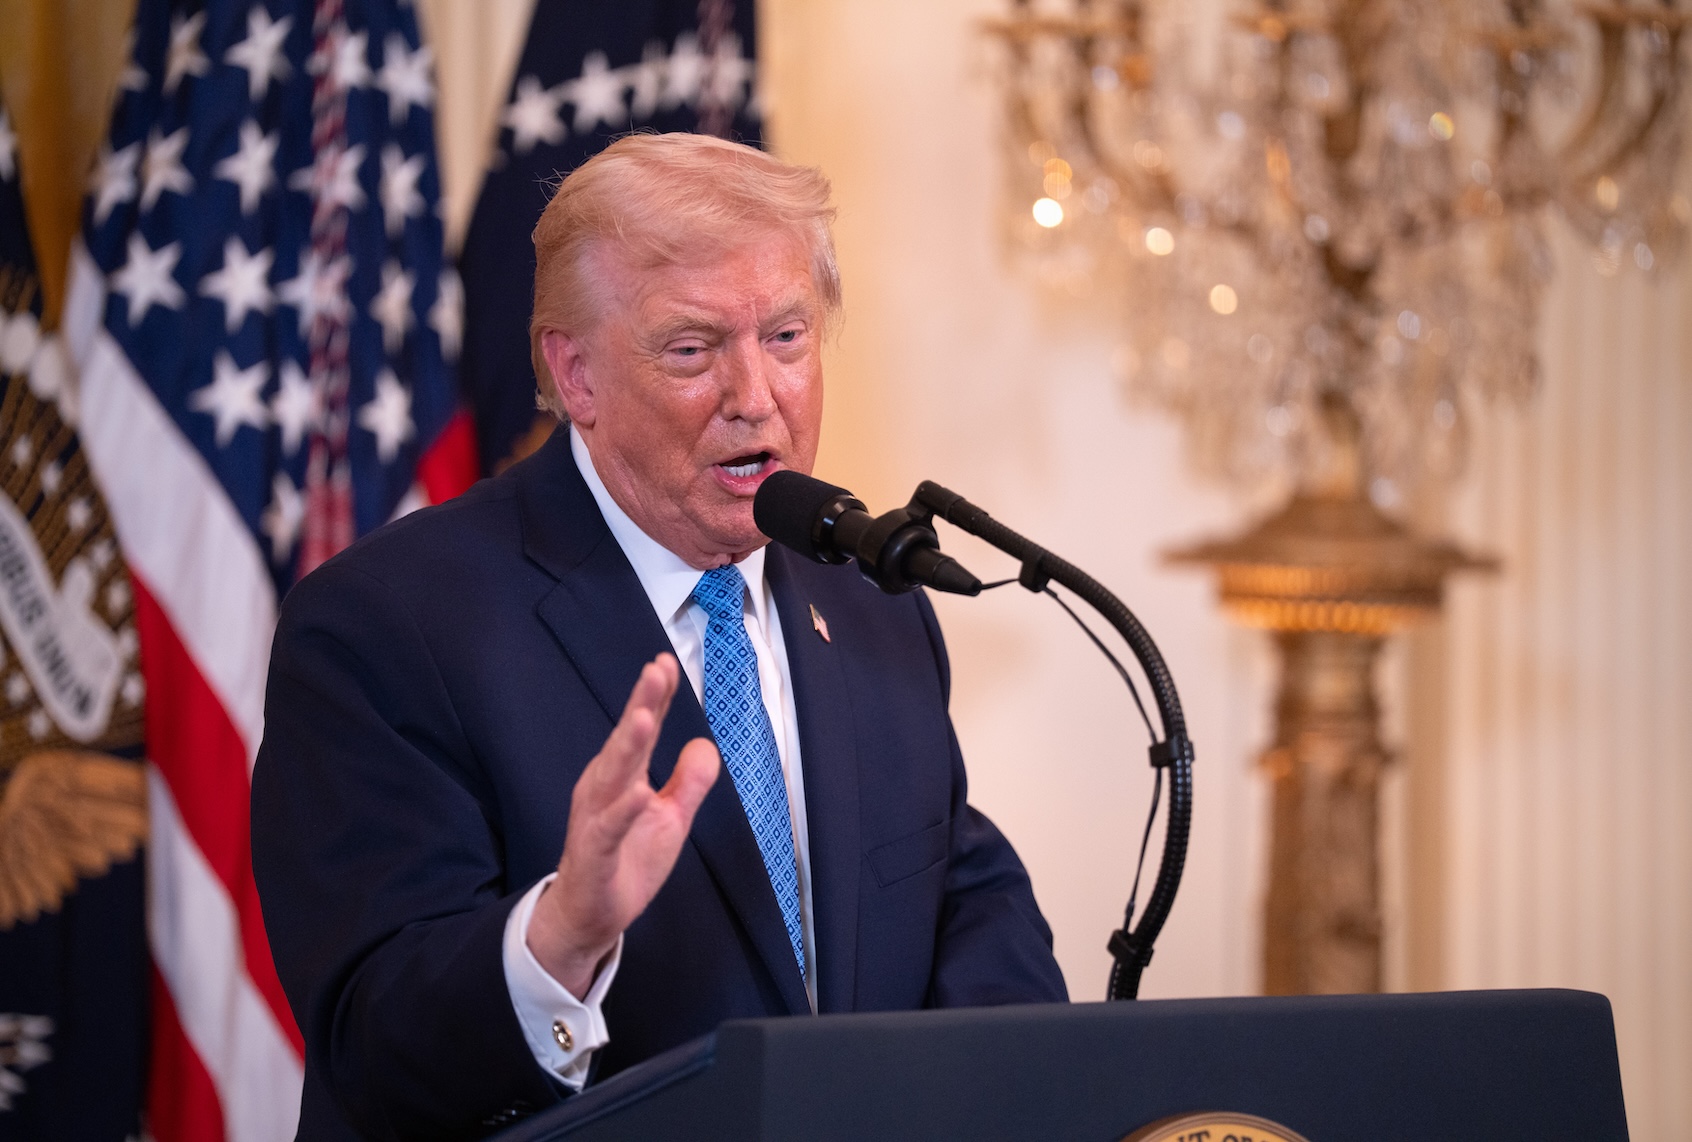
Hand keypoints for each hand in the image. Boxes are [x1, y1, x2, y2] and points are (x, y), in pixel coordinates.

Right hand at [526, 654, 719, 995]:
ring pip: (613, 776)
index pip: (642, 729)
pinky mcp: (594, 852)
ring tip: (644, 716)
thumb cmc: (626, 860)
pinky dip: (623, 811)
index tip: (666, 663)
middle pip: (625, 740)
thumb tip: (706, 743)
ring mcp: (596, 819)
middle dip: (641, 703)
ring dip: (627, 746)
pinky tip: (639, 794)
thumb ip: (688, 781)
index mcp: (622, 776)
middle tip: (655, 669)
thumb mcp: (671, 818)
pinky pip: (609, 828)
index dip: (654, 697)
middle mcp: (604, 788)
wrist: (590, 914)